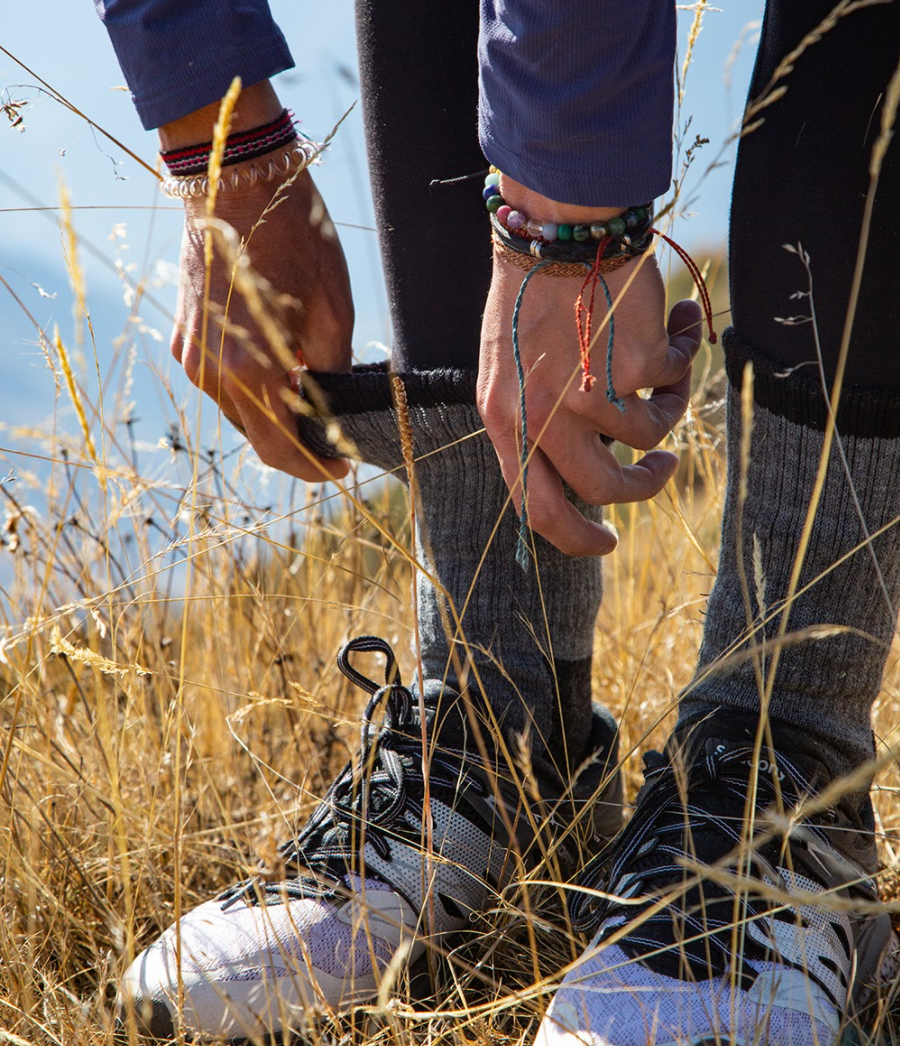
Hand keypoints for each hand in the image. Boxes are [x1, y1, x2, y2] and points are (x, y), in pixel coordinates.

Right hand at [164, 82, 352, 480]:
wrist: (234, 178)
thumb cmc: (293, 236)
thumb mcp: (334, 309)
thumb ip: (333, 371)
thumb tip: (333, 407)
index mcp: (249, 371)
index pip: (280, 451)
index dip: (314, 469)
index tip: (343, 467)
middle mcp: (212, 373)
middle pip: (258, 437)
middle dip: (298, 445)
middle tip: (335, 438)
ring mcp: (192, 356)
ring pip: (241, 411)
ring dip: (276, 415)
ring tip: (314, 395)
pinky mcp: (184, 337)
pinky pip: (224, 382)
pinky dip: (255, 388)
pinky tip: (285, 368)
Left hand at [477, 251, 701, 556]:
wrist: (556, 227)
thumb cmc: (528, 296)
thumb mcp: (506, 372)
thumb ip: (529, 425)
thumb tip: (573, 481)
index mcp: (502, 421)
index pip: (535, 507)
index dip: (574, 536)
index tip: (605, 541)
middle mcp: (543, 415)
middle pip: (604, 491)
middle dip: (641, 491)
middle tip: (660, 472)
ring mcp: (590, 394)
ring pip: (649, 437)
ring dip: (668, 407)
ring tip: (663, 367)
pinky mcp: (635, 365)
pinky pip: (674, 384)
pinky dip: (682, 357)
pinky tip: (674, 322)